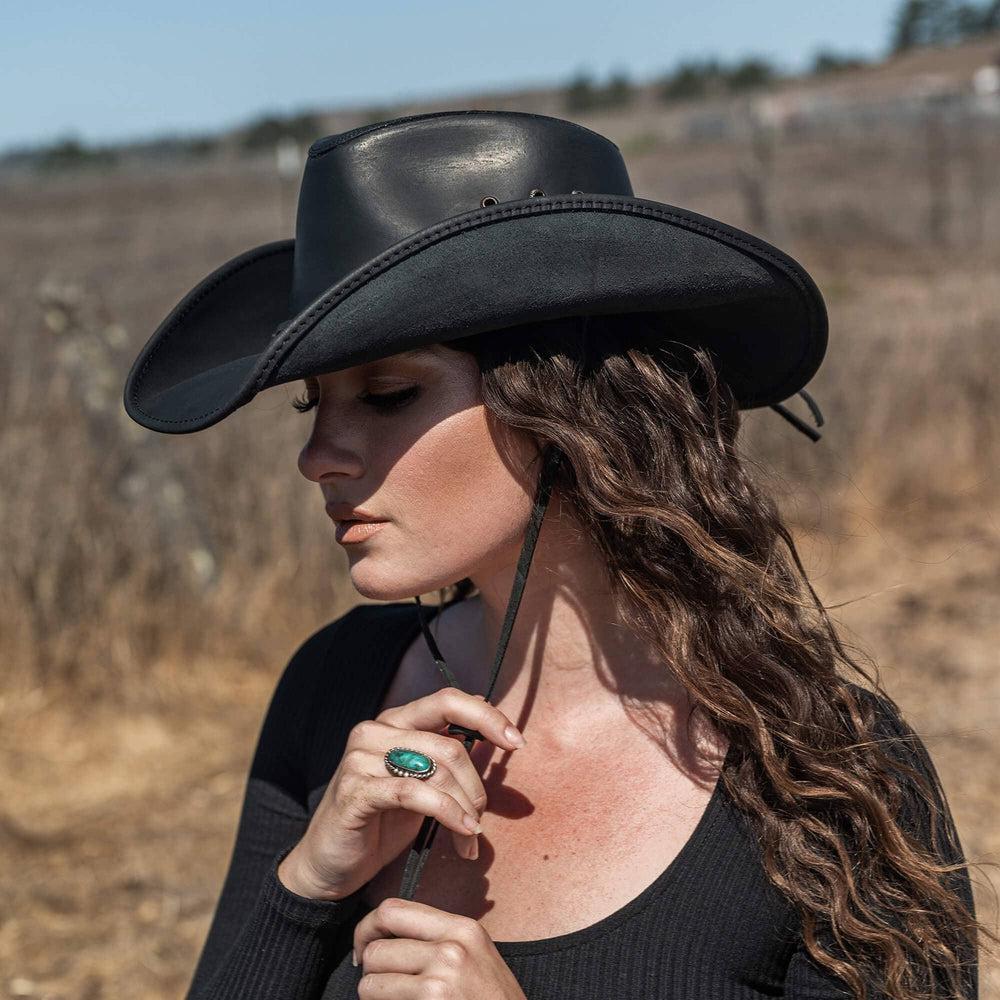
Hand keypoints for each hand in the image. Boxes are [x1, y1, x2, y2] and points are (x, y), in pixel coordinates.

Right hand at [278, 687, 526, 900]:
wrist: (330, 865)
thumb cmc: (380, 823)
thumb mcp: (422, 785)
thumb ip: (448, 757)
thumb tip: (492, 723)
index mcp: (395, 721)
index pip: (447, 700)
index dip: (486, 716)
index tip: (517, 742)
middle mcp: (376, 731)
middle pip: (449, 744)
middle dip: (476, 785)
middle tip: (482, 818)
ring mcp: (361, 758)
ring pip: (436, 769)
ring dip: (465, 807)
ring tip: (471, 835)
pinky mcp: (355, 790)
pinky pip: (415, 793)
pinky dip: (448, 813)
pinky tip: (462, 834)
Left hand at [353, 896, 527, 998]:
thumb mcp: (476, 956)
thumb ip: (440, 938)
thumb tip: (389, 934)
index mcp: (462, 928)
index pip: (393, 909)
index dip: (369, 927)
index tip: (367, 946)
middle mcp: (451, 948)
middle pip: (378, 945)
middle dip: (369, 967)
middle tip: (376, 981)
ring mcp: (441, 980)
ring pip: (371, 980)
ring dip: (373, 994)